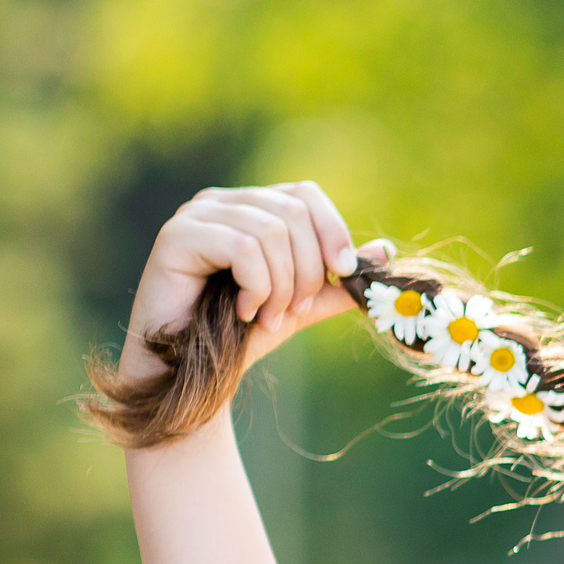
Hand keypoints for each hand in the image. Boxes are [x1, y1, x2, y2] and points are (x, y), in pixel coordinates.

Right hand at [119, 181, 381, 388]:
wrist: (191, 369)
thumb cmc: (242, 333)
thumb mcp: (302, 304)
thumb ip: (338, 280)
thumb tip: (386, 251)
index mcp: (252, 207)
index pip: (305, 194)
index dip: (333, 230)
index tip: (345, 273)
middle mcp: (222, 201)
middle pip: (293, 214)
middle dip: (307, 270)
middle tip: (294, 311)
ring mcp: (196, 214)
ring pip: (271, 232)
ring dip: (281, 286)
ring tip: (267, 317)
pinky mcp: (177, 235)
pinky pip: (242, 248)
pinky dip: (257, 286)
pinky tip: (245, 311)